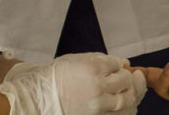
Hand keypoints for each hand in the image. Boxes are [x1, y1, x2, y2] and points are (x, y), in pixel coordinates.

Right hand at [0, 52, 146, 114]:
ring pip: (128, 101)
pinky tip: (124, 105)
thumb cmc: (52, 79)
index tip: (115, 68)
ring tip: (129, 91)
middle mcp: (98, 87)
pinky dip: (126, 110)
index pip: (118, 65)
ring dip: (132, 95)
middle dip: (130, 79)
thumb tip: (123, 62)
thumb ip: (101, 59)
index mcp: (93, 68)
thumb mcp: (75, 60)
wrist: (36, 101)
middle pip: (127, 82)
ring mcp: (98, 106)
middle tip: (131, 78)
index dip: (119, 66)